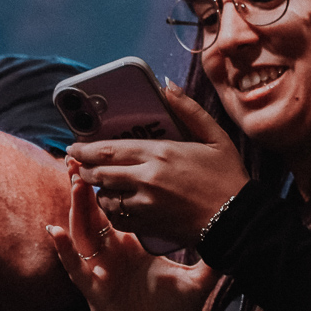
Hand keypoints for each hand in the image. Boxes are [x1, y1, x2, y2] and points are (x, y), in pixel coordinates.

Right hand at [48, 165, 217, 310]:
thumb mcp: (195, 282)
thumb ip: (210, 260)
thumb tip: (232, 237)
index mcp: (134, 244)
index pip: (120, 209)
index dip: (113, 186)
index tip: (113, 159)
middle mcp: (113, 251)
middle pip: (95, 211)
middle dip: (88, 185)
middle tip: (82, 157)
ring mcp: (99, 267)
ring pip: (82, 231)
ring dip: (77, 208)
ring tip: (74, 183)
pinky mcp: (92, 287)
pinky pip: (75, 266)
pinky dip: (65, 249)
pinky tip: (58, 232)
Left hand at [66, 83, 249, 247]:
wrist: (237, 220)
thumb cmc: (228, 178)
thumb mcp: (214, 137)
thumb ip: (188, 110)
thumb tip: (167, 86)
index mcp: (160, 153)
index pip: (108, 149)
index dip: (85, 149)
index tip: (73, 147)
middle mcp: (147, 179)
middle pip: (99, 174)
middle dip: (85, 169)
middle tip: (79, 165)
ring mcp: (145, 205)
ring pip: (105, 197)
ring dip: (99, 191)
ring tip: (100, 185)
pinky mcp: (148, 225)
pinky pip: (118, 218)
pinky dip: (113, 212)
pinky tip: (118, 205)